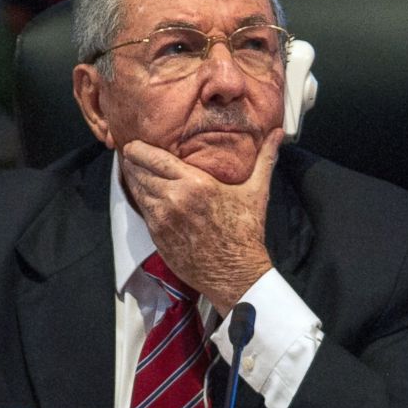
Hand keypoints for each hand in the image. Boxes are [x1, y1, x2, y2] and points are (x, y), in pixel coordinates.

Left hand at [120, 128, 283, 314]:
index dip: (139, 150)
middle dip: (132, 162)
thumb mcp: (256, 191)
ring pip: (138, 192)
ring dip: (133, 179)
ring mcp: (163, 220)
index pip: (155, 159)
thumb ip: (265, 158)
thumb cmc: (246, 231)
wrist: (236, 273)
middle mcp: (174, 199)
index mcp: (195, 184)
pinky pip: (142, 211)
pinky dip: (140, 199)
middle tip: (129, 153)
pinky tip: (143, 193)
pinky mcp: (158, 236)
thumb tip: (278, 133)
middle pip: (140, 173)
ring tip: (132, 170)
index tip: (133, 143)